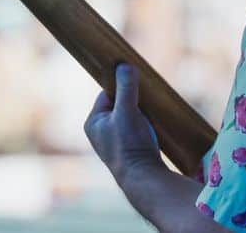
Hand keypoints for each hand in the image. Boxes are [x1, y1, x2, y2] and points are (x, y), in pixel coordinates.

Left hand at [84, 63, 161, 183]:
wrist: (145, 179)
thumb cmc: (131, 145)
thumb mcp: (127, 111)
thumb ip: (126, 87)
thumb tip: (124, 65)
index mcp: (93, 123)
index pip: (107, 93)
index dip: (121, 88)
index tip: (134, 84)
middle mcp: (100, 133)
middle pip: (119, 105)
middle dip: (132, 102)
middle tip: (144, 104)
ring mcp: (114, 143)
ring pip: (129, 117)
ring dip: (140, 114)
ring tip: (149, 119)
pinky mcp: (129, 151)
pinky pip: (136, 130)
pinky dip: (144, 126)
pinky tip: (153, 129)